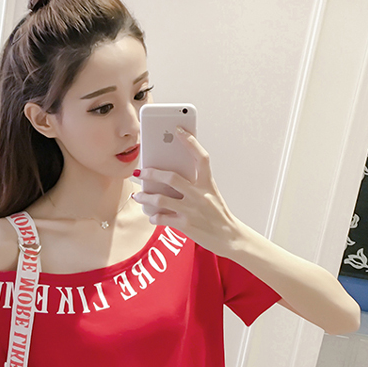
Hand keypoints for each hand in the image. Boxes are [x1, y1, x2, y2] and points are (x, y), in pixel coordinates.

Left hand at [133, 127, 235, 256]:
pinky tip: (151, 216)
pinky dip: (154, 217)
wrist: (230, 238)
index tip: (179, 128)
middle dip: (151, 173)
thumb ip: (194, 186)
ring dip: (145, 197)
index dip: (190, 141)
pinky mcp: (186, 225)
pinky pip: (162, 218)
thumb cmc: (218, 215)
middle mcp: (199, 195)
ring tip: (138, 197)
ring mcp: (192, 210)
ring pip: (160, 199)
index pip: (201, 157)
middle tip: (140, 172)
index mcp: (207, 184)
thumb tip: (168, 180)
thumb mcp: (211, 195)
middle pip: (171, 178)